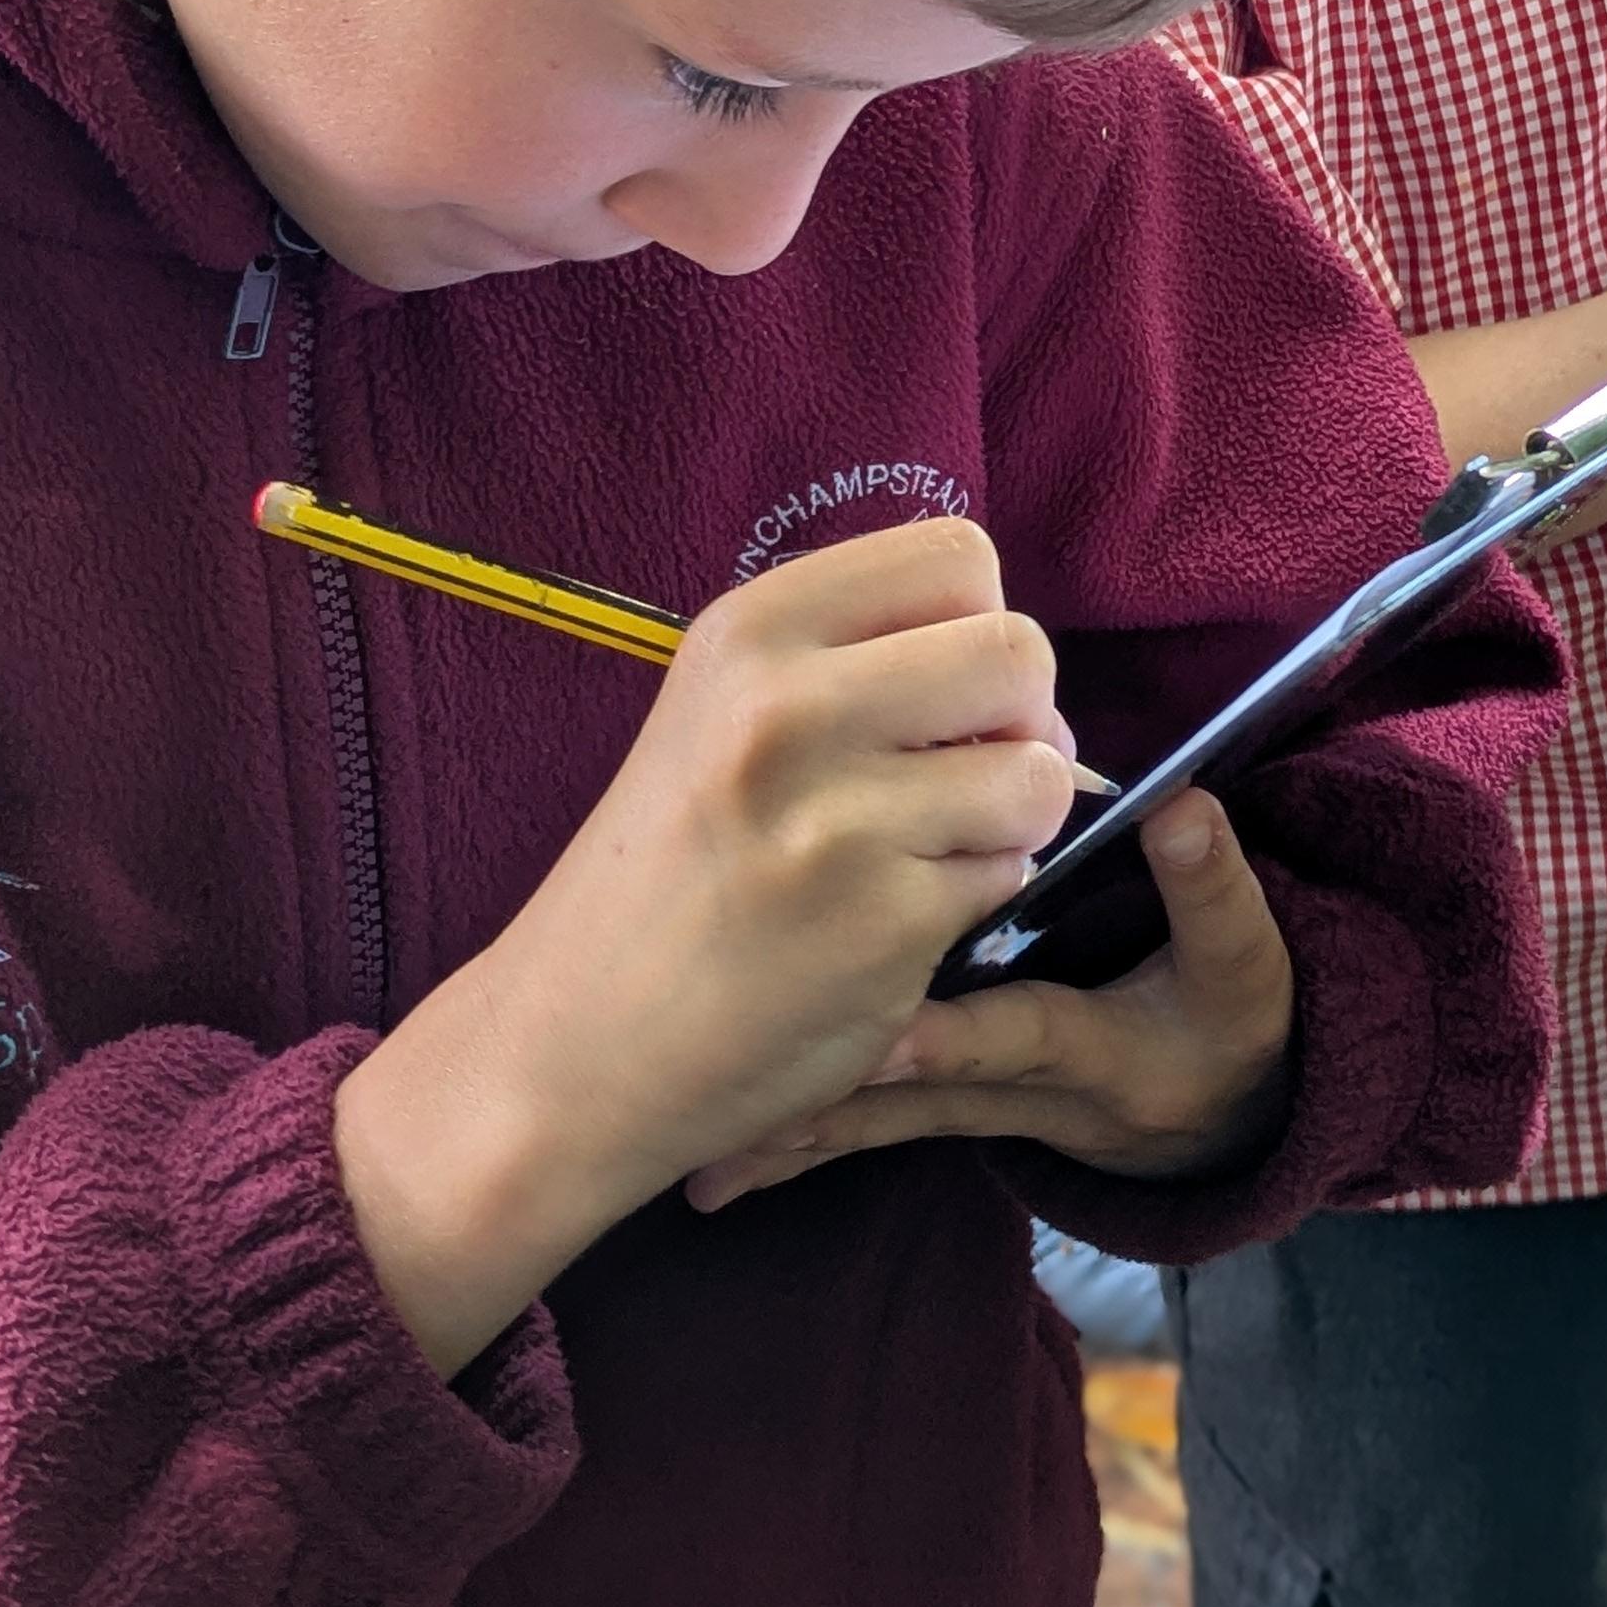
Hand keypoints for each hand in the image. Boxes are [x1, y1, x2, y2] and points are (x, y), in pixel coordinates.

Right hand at [335, 518, 1081, 1374]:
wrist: (566, 1050)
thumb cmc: (663, 877)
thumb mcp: (721, 715)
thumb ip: (854, 661)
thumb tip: (1019, 667)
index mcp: (750, 633)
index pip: (958, 556)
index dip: (974, 626)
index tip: (931, 692)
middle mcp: (788, 707)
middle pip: (1019, 651)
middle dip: (1020, 719)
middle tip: (958, 777)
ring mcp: (839, 819)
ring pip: (1040, 770)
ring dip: (1014, 818)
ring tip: (931, 851)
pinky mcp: (883, 924)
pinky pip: (1010, 872)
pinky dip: (978, 897)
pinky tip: (895, 922)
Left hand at [681, 787, 1295, 1210]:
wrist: (1227, 1115)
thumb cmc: (1232, 1019)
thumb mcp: (1244, 963)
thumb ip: (1211, 886)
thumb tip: (1179, 805)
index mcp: (1094, 1055)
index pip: (1017, 1037)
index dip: (951, 1038)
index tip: (879, 1031)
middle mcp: (1021, 1094)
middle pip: (916, 1101)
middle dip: (831, 1106)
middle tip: (738, 1121)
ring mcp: (979, 1103)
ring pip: (881, 1119)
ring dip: (797, 1133)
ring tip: (705, 1167)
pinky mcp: (950, 1098)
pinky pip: (870, 1118)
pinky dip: (799, 1135)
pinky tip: (718, 1166)